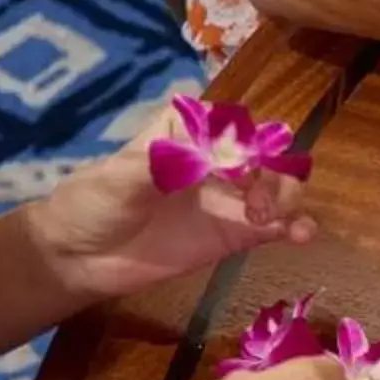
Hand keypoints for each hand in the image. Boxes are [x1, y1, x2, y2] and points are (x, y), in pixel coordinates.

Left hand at [26, 130, 316, 304]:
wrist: (79, 258)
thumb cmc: (91, 205)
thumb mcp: (118, 177)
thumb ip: (164, 163)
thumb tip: (208, 153)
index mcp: (184, 133)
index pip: (228, 121)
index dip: (241, 137)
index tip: (234, 162)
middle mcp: (213, 160)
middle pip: (265, 151)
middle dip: (272, 169)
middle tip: (255, 200)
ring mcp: (228, 197)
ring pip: (278, 185)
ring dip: (287, 196)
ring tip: (268, 220)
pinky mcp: (237, 233)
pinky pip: (277, 225)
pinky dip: (296, 226)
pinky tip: (300, 236)